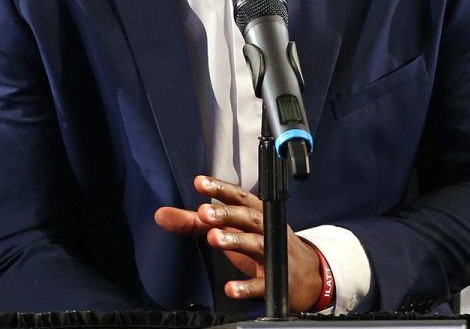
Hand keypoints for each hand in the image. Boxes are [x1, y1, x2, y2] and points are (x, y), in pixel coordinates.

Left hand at [154, 175, 322, 310]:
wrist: (307, 276)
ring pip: (256, 245)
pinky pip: (261, 283)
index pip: (239, 197)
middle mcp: (267, 229)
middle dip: (227, 214)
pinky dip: (246, 286)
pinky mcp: (276, 281)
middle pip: (248, 217)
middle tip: (204, 213)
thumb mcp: (233, 229)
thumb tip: (161, 214)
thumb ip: (196, 222)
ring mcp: (274, 255)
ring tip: (214, 238)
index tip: (200, 182)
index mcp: (256, 213)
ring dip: (236, 240)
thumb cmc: (262, 245)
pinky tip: (230, 288)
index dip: (221, 189)